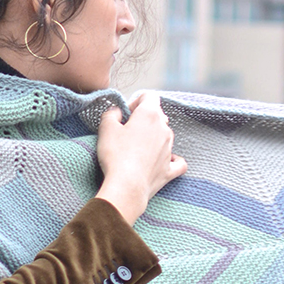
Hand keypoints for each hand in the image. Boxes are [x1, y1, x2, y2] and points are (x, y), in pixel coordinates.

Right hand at [94, 92, 186, 224]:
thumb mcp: (106, 129)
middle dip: (144, 119)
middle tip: (128, 131)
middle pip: (158, 116)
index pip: (150, 96)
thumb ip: (111, 114)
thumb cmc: (116, 155)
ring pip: (166, 136)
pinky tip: (166, 161)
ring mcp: (169, 150)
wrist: (127, 186)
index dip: (137, 101)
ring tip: (136, 148)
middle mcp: (164, 130)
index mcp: (150, 115)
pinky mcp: (170, 170)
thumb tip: (117, 112)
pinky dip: (173, 159)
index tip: (126, 114)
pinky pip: (177, 162)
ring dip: (154, 138)